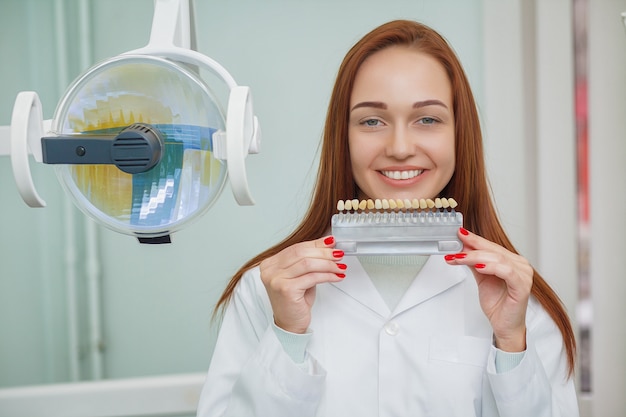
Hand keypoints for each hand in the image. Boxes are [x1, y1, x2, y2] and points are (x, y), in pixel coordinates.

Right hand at [259, 236, 345, 333]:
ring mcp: (276, 279)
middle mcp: (270, 270)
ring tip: (340, 266)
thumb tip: (327, 245)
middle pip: (301, 253)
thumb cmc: (295, 301)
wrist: (289, 324)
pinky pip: (312, 277)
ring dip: (327, 264)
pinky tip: (336, 277)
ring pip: (307, 263)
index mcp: (270, 263)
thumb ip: (308, 260)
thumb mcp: (301, 276)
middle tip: (339, 254)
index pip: (296, 248)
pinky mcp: (286, 289)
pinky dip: (327, 276)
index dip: (315, 244)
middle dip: (323, 252)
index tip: (331, 242)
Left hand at [444, 227, 532, 351]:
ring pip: (497, 258)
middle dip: (470, 247)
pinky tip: (478, 267)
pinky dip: (491, 267)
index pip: (491, 245)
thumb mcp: (481, 278)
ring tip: (458, 258)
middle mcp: (520, 265)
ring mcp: (523, 274)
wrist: (505, 326)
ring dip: (475, 257)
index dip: (473, 239)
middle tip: (453, 247)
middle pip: (493, 250)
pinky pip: (507, 271)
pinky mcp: (523, 286)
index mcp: (512, 260)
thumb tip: (461, 247)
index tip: (458, 234)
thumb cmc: (498, 303)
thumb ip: (474, 262)